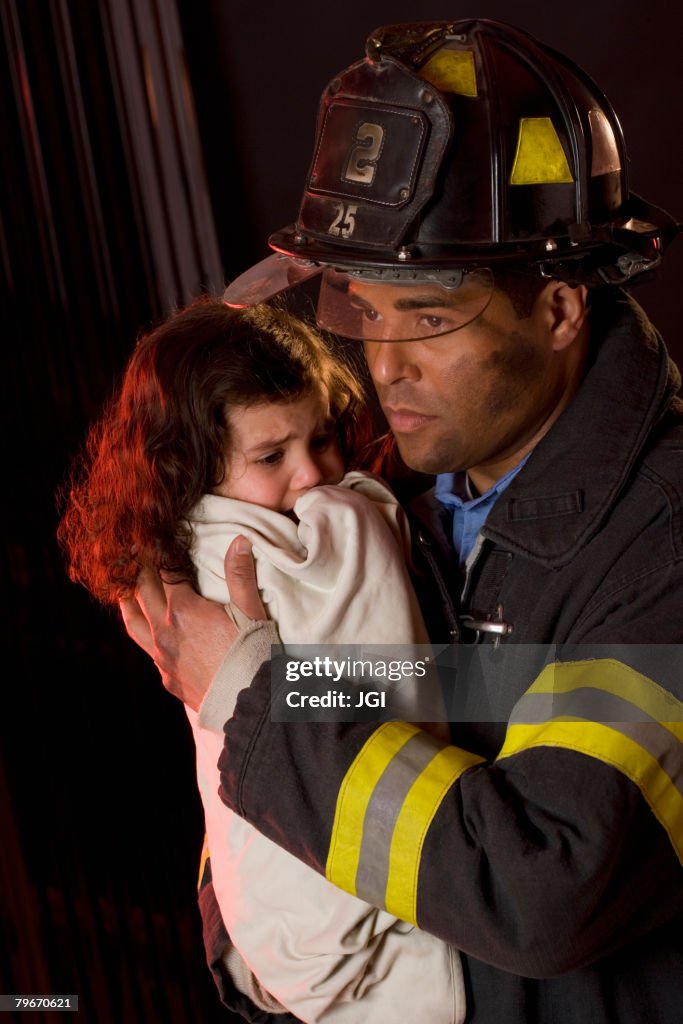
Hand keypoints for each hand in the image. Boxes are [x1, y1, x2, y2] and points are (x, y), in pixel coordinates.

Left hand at [120, 535, 265, 709]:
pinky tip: (146, 629)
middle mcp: (165, 632)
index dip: (160, 552)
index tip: (155, 537)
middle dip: (139, 568)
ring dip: (128, 599)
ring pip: (133, 621)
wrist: (249, 706)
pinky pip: (145, 648)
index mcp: (184, 610)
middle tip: (134, 550)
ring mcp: (162, 656)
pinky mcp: (167, 677)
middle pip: (143, 591)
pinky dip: (141, 630)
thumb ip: (240, 575)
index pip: (165, 572)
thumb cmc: (253, 656)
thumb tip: (239, 540)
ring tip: (124, 586)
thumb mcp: (251, 612)